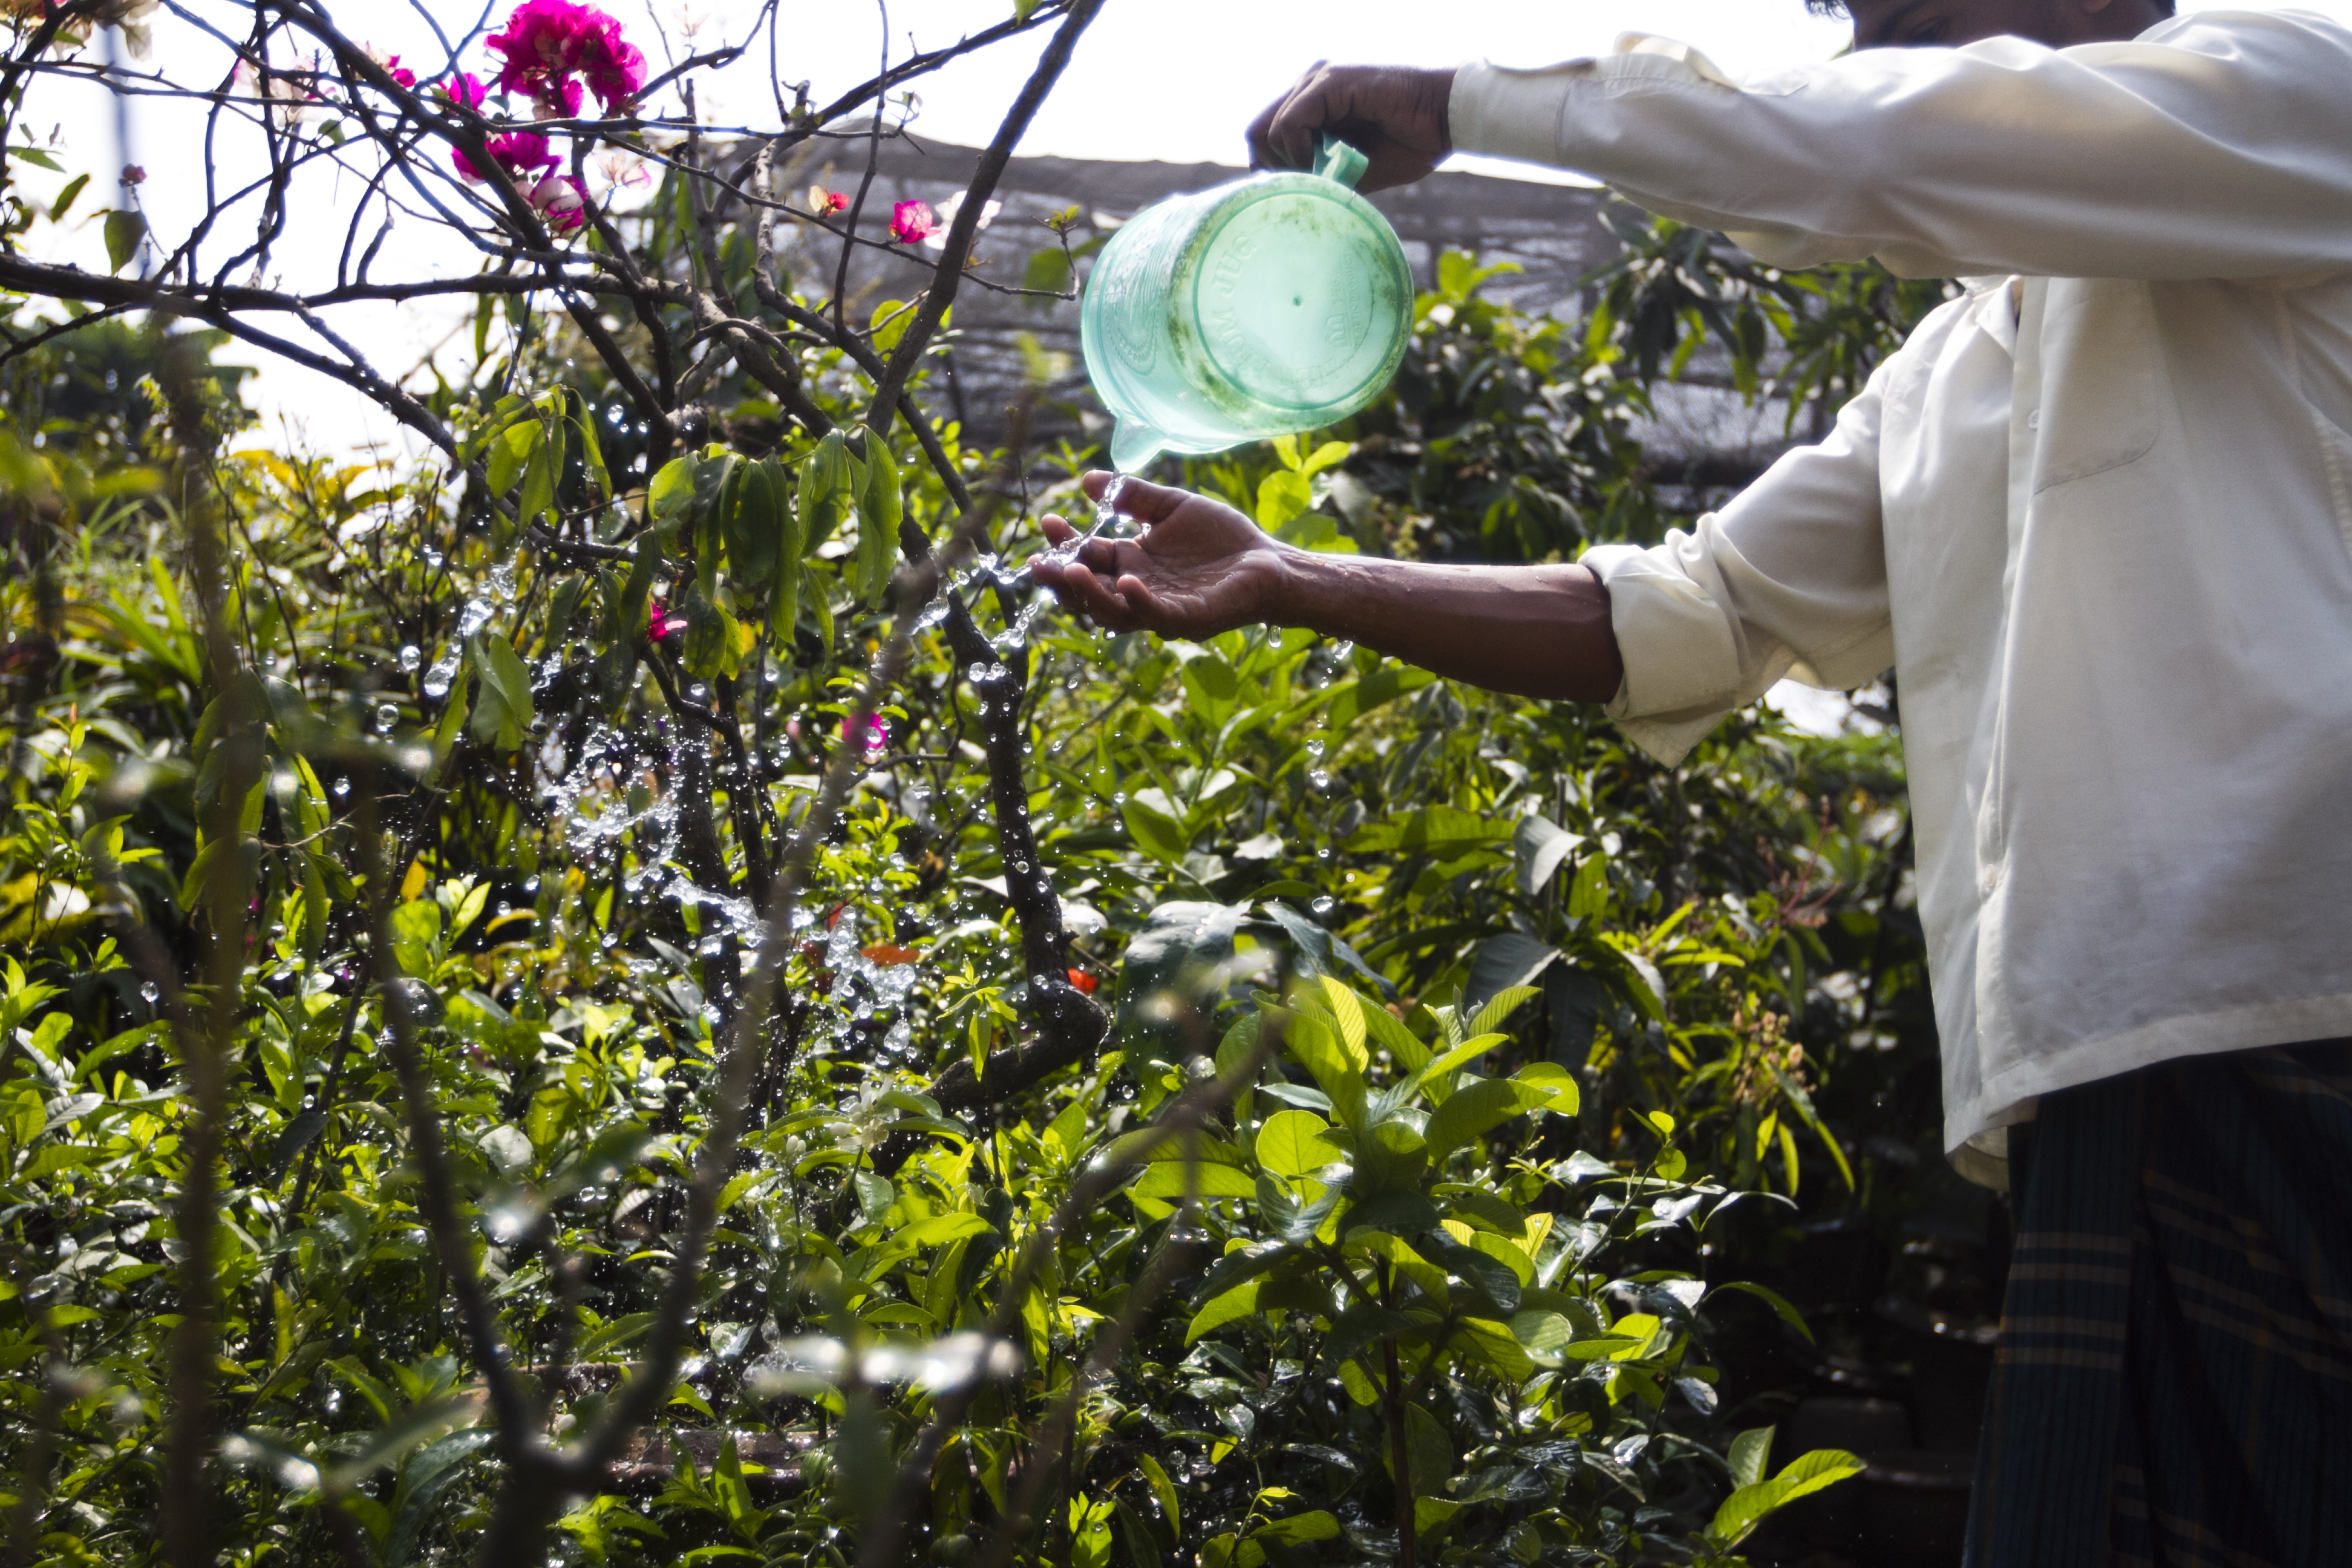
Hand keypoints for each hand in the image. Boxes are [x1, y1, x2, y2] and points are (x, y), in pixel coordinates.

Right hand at [1032, 472, 1291, 637]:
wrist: (1268, 561)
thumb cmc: (1222, 539)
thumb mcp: (1172, 508)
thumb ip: (1133, 497)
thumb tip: (1087, 480)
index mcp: (1131, 564)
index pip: (1088, 559)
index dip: (1066, 546)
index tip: (1049, 523)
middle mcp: (1139, 591)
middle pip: (1090, 593)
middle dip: (1063, 580)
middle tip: (1041, 562)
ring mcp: (1161, 609)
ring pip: (1114, 612)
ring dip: (1090, 595)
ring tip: (1072, 572)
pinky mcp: (1189, 618)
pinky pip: (1157, 615)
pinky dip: (1140, 600)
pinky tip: (1127, 581)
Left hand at [1245, 63, 1455, 193]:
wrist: (1447, 119)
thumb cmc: (1409, 145)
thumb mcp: (1354, 171)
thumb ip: (1321, 177)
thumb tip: (1290, 198)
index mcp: (1311, 104)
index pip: (1262, 137)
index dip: (1270, 170)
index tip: (1295, 192)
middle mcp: (1308, 87)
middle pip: (1256, 133)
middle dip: (1273, 169)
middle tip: (1303, 187)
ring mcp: (1317, 80)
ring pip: (1267, 128)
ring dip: (1288, 162)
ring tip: (1320, 175)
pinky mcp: (1330, 81)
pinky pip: (1291, 121)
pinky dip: (1299, 148)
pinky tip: (1323, 160)